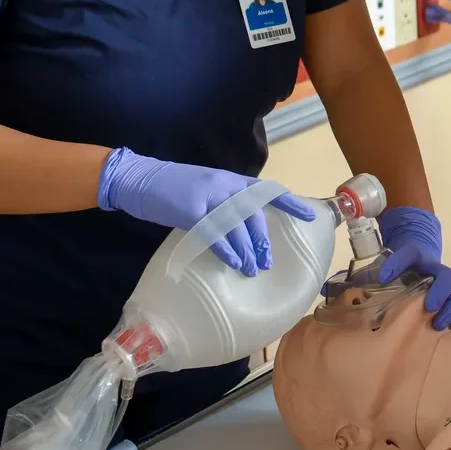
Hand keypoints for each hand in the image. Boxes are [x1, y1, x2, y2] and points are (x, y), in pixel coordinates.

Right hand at [97, 148, 314, 275]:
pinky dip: (226, 250)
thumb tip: (247, 230)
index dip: (291, 204)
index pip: (268, 191)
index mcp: (231, 181)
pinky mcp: (191, 210)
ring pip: (237, 226)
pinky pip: (215, 233)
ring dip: (247, 251)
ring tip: (252, 270)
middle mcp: (225, 186)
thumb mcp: (207, 191)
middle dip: (262, 241)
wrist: (139, 179)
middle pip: (254, 215)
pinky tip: (234, 263)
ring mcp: (209, 196)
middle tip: (267, 263)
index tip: (311, 217)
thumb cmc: (174, 189)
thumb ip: (228, 204)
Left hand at [374, 206, 450, 331]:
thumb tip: (378, 284)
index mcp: (418, 258)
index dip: (397, 263)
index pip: (409, 254)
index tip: (383, 278)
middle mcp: (437, 269)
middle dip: (440, 292)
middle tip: (429, 307)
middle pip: (446, 276)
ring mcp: (450, 282)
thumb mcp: (390, 270)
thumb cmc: (404, 271)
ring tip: (438, 325)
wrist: (423, 264)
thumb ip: (383, 275)